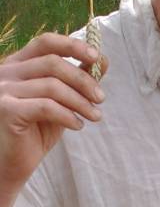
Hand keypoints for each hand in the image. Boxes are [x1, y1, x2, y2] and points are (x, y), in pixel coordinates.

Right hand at [0, 32, 106, 206]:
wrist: (11, 163)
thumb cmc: (34, 131)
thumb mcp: (60, 102)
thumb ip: (77, 80)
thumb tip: (103, 60)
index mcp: (18, 64)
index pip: (45, 43)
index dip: (73, 46)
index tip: (96, 57)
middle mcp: (6, 71)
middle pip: (53, 63)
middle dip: (83, 80)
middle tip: (101, 98)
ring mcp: (3, 89)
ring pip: (52, 86)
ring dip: (80, 101)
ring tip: (94, 116)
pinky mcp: (7, 109)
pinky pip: (46, 106)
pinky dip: (67, 115)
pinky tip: (77, 126)